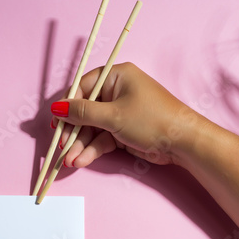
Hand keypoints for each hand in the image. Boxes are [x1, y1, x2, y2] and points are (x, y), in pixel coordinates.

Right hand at [51, 62, 203, 167]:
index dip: (67, 107)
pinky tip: (82, 160)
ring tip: (71, 161)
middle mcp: (117, 92)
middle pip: (86, 111)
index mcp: (116, 76)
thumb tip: (57, 108)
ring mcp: (120, 113)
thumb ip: (83, 113)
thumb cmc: (151, 119)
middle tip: (62, 148)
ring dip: (81, 145)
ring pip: (93, 129)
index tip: (56, 124)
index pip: (83, 88)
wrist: (182, 142)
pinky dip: (93, 150)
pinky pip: (102, 139)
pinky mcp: (124, 132)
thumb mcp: (113, 115)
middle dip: (73, 132)